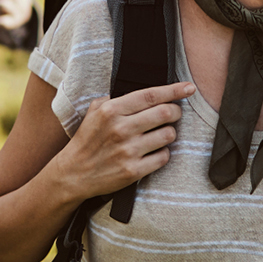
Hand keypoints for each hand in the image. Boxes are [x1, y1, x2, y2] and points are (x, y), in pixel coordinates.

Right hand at [54, 82, 194, 200]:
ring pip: (168, 135)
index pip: (151, 95)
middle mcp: (121, 129)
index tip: (189, 88)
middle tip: (174, 113)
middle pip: (165, 113)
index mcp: (111, 110)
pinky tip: (153, 152)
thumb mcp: (94, 111)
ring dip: (170, 133)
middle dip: (176, 111)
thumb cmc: (87, 140)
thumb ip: (115, 98)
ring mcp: (128, 151)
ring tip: (161, 134)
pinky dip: (163, 153)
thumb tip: (143, 93)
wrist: (74, 173)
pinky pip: (163, 157)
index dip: (174, 90)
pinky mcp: (133, 171)